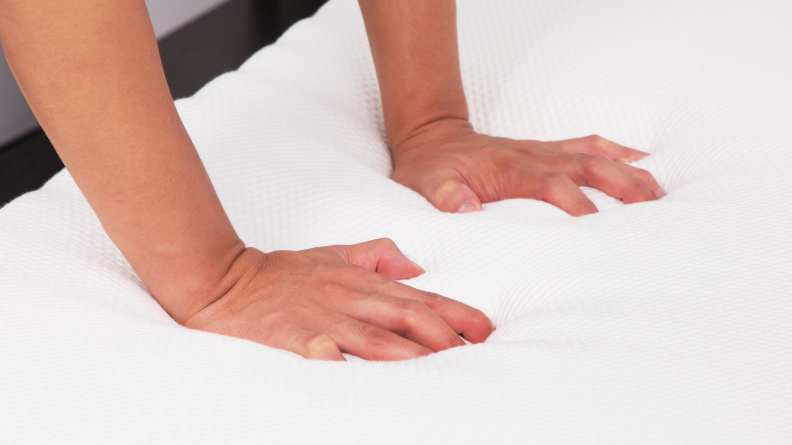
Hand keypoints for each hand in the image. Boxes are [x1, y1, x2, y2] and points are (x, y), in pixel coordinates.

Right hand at [184, 238, 493, 360]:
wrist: (225, 277)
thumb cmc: (283, 272)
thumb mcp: (333, 255)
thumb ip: (376, 256)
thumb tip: (414, 267)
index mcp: (359, 282)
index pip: (417, 298)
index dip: (454, 312)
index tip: (484, 329)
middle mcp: (347, 298)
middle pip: (403, 316)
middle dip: (442, 335)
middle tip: (473, 353)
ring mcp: (319, 317)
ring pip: (370, 336)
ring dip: (406, 352)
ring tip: (436, 366)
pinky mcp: (289, 335)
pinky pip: (313, 348)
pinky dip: (331, 357)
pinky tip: (346, 367)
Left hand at [391, 119, 664, 215]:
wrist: (430, 137)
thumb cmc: (428, 168)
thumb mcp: (422, 184)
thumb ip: (442, 194)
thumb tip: (464, 208)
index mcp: (507, 169)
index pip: (549, 184)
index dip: (573, 201)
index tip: (596, 224)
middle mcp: (532, 156)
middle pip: (585, 166)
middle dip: (621, 184)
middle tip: (653, 206)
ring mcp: (541, 152)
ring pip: (593, 156)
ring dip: (627, 171)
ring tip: (660, 192)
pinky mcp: (545, 151)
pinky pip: (586, 146)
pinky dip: (617, 152)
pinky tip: (642, 161)